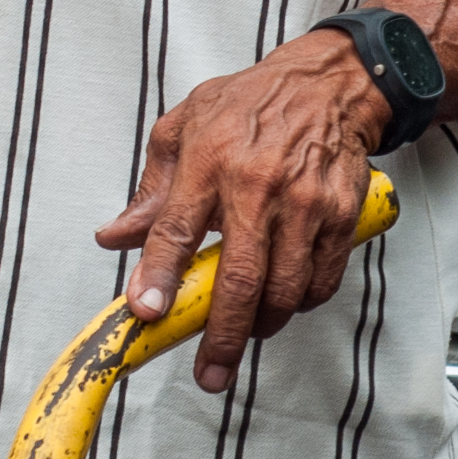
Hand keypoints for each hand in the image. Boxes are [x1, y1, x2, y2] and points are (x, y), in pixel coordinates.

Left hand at [94, 31, 388, 393]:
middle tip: (209, 373)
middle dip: (222, 337)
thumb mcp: (182, 127)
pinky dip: (300, 304)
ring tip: (243, 335)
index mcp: (208, 159)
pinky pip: (321, 281)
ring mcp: (305, 203)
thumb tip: (115, 237)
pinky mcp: (341, 216)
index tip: (145, 312)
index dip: (157, 275)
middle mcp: (257, 184)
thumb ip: (150, 190)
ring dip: (261, 326)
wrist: (326, 85)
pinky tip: (283, 302)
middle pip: (239, 278)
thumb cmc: (248, 104)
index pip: (175, 228)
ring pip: (284, 290)